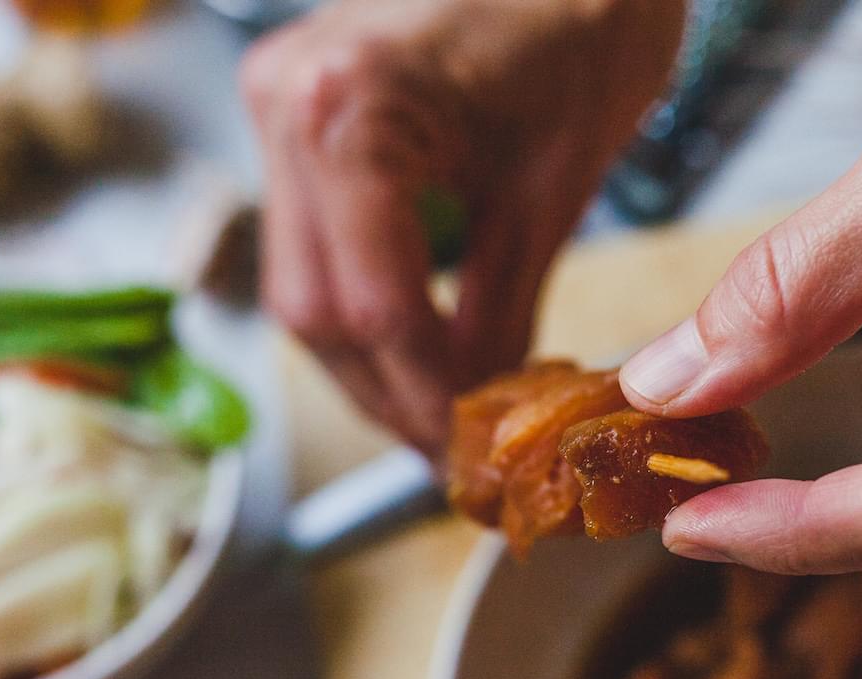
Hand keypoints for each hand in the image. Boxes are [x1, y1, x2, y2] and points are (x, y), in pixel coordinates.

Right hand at [242, 0, 683, 451]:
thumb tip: (481, 408)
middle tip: (445, 450)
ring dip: (366, 359)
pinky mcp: (292, 106)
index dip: (421, 398)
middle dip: (383, 395)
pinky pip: (311, 237)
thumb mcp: (551, 190)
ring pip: (299, 285)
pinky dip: (360, 299)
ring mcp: (277, 100)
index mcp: (351, 115)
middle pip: (312, 310)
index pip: (373, 309)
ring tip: (435, 407)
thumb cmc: (584, 25)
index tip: (462, 454)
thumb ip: (503, 309)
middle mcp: (287, 104)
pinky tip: (412, 338)